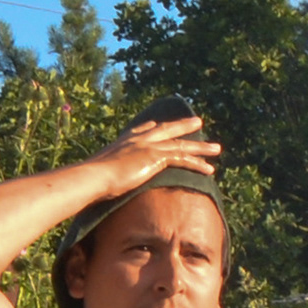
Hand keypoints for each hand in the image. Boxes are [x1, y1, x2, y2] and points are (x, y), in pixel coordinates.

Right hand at [89, 114, 220, 196]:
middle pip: (166, 130)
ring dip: (200, 147)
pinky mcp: (155, 157)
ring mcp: (148, 147)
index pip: (141, 130)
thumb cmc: (91, 180)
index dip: (152, 127)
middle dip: (183, 126)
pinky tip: (209, 169)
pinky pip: (182, 159)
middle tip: (197, 122)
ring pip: (180, 145)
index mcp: (123, 142)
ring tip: (216, 148)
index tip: (157, 123)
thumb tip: (96, 185)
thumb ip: (103, 175)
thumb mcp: (99, 174)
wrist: (93, 177)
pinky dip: (196, 164)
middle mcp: (137, 140)